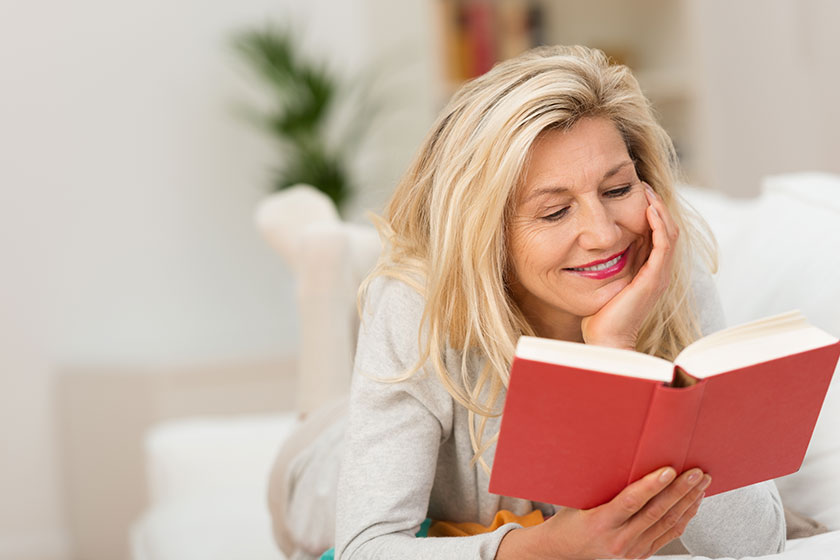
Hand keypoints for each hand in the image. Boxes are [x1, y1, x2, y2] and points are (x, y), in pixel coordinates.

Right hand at [496, 466, 710, 559]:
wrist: (564, 549)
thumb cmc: (570, 521)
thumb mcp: (580, 500)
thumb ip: (604, 486)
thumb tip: (626, 460)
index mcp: (601, 524)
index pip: (632, 503)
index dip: (653, 486)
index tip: (668, 471)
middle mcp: (619, 541)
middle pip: (657, 513)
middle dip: (680, 490)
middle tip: (695, 473)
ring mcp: (632, 550)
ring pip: (667, 523)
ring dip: (687, 502)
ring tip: (700, 484)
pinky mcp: (641, 554)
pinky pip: (668, 534)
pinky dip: (683, 517)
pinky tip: (691, 504)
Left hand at [580, 183, 678, 349]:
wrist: (606, 339)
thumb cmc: (600, 315)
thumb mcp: (603, 281)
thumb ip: (604, 264)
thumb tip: (587, 246)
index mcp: (648, 271)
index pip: (657, 234)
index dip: (650, 213)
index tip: (636, 193)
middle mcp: (657, 271)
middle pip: (667, 229)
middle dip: (656, 205)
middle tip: (643, 185)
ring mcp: (658, 275)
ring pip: (669, 233)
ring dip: (659, 210)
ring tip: (647, 191)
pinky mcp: (653, 279)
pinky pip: (663, 245)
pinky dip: (658, 225)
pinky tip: (649, 209)